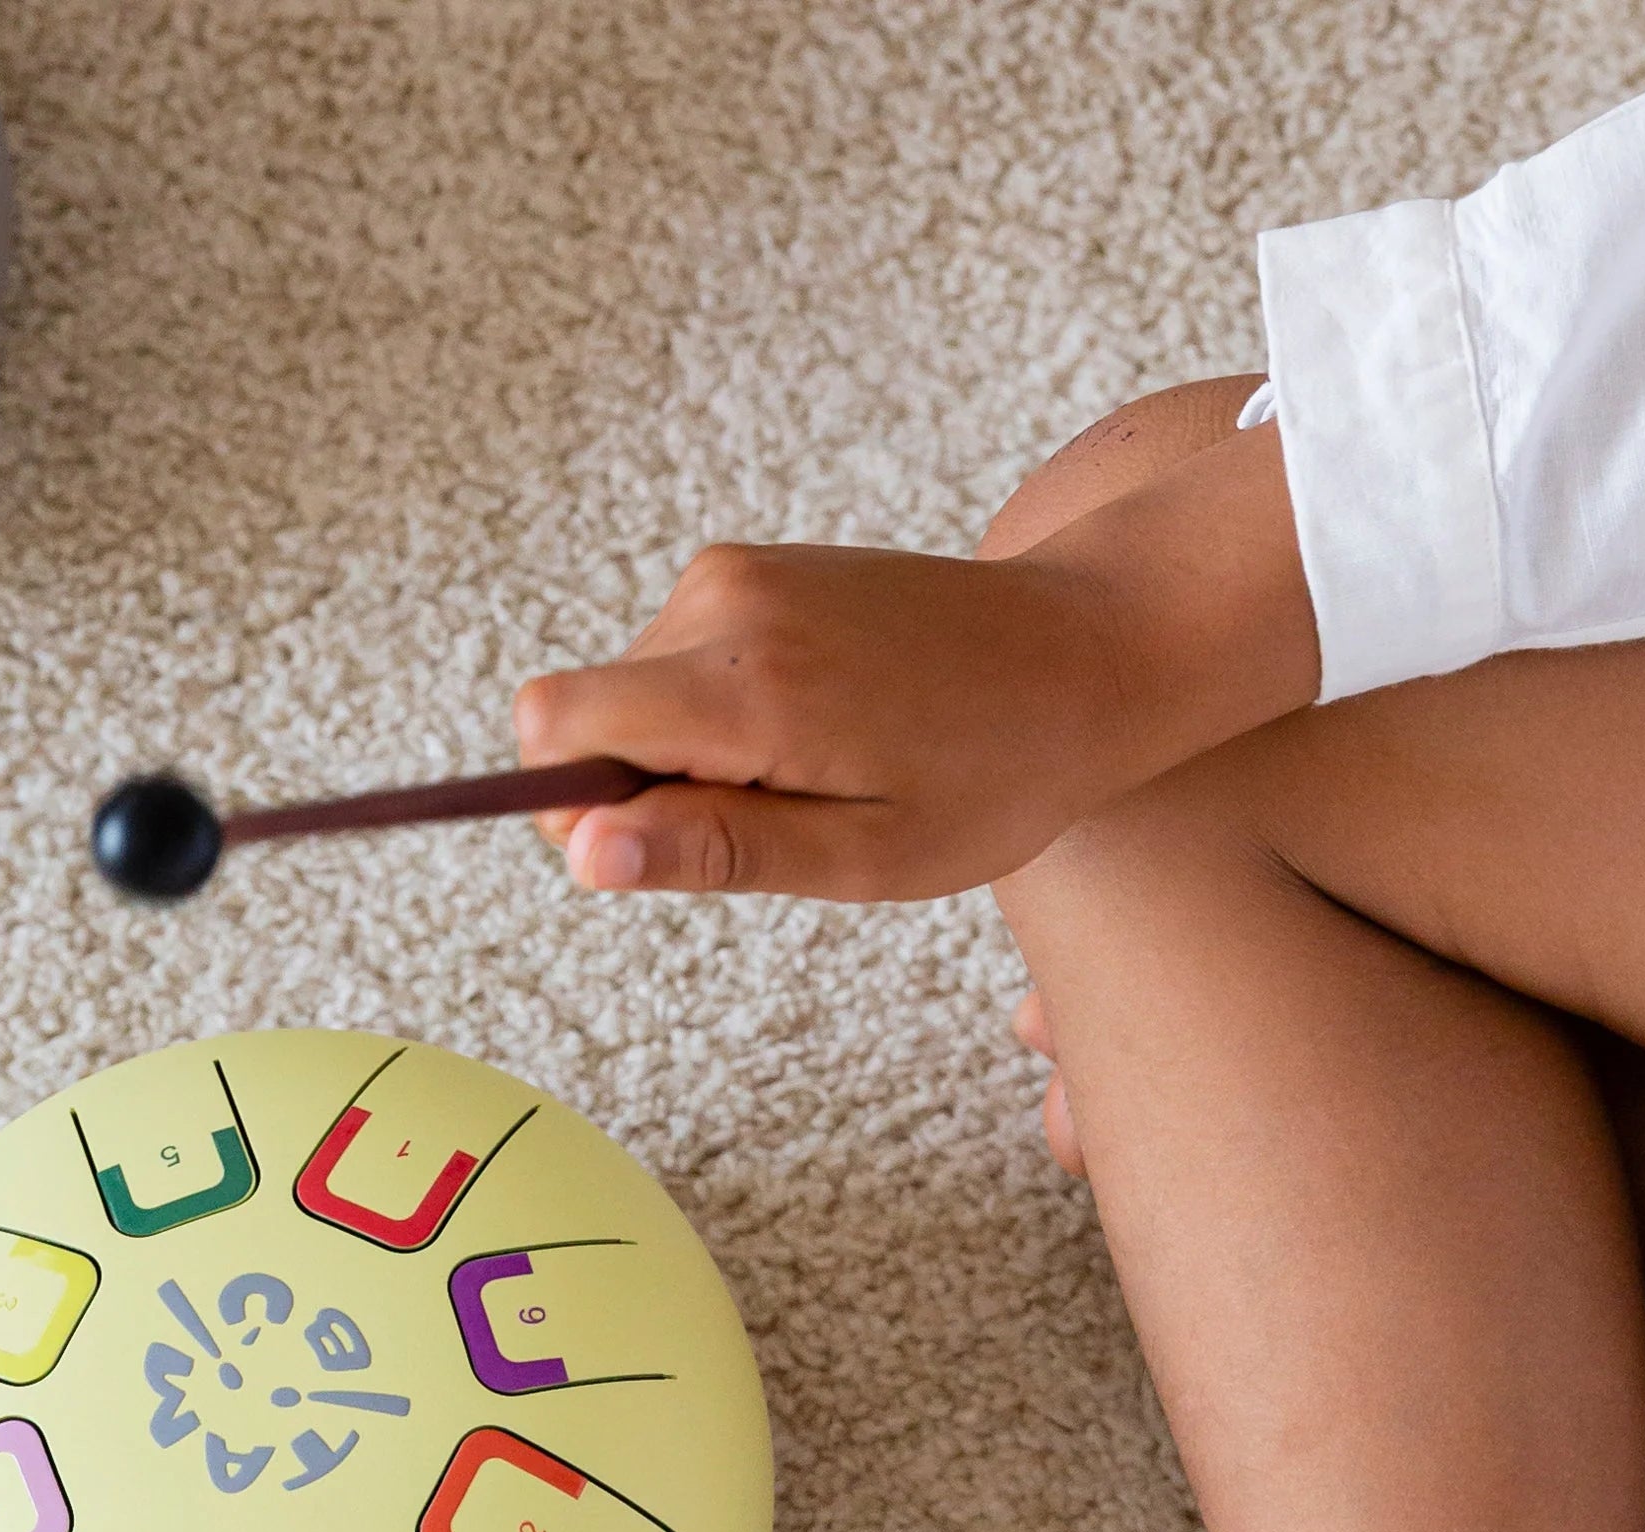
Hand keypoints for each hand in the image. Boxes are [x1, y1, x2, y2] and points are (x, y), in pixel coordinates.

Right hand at [513, 422, 1315, 901]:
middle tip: (785, 820)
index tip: (666, 849)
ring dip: (698, 753)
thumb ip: (717, 850)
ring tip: (823, 770)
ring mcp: (738, 571)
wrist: (1089, 648)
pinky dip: (726, 712)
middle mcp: (722, 603)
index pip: (554, 727)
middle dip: (648, 788)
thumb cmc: (995, 774)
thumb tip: (583, 853)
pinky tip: (829, 726)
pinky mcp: (756, 565)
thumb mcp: (863, 854)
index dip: (572, 807)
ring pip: (634, 690)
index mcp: (743, 685)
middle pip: (588, 715)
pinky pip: (683, 659)